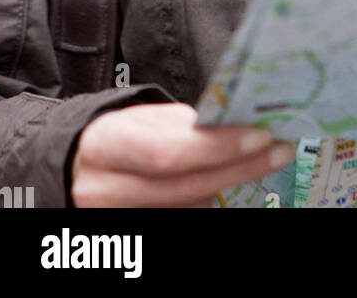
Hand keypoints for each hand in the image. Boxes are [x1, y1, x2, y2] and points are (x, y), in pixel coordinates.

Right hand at [71, 102, 295, 206]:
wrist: (77, 167)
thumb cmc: (119, 136)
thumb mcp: (141, 118)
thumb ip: (183, 124)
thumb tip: (238, 123)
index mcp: (105, 145)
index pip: (169, 152)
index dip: (218, 147)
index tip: (260, 135)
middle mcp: (104, 190)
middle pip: (185, 187)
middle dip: (239, 168)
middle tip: (279, 150)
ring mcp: (115, 220)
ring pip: (188, 209)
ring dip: (229, 187)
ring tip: (258, 161)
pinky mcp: (131, 238)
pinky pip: (182, 220)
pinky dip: (209, 203)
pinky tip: (228, 184)